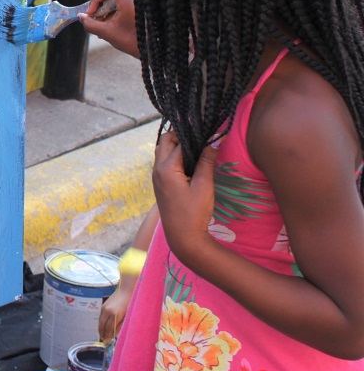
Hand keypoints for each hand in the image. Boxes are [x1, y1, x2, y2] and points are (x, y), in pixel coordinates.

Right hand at [78, 0, 138, 57]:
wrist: (148, 50)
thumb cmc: (131, 41)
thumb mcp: (107, 33)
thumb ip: (90, 24)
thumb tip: (80, 17)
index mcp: (128, 0)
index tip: (95, 7)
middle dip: (98, 3)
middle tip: (92, 17)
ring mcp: (132, 4)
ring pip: (112, 0)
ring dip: (102, 10)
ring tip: (98, 24)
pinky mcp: (132, 10)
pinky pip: (117, 6)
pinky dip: (108, 13)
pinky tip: (104, 26)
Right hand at [98, 278, 135, 342]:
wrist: (126, 289)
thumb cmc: (130, 302)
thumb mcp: (128, 315)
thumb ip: (121, 326)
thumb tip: (116, 335)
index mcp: (114, 314)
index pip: (108, 328)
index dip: (107, 336)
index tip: (106, 343)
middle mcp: (107, 311)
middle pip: (102, 325)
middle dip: (102, 334)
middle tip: (104, 341)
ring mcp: (104, 307)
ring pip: (100, 321)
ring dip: (101, 329)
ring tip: (104, 335)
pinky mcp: (103, 305)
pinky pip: (100, 317)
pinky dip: (101, 323)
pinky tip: (104, 327)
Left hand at [152, 131, 218, 266]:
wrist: (183, 239)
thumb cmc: (194, 213)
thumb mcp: (204, 186)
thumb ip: (207, 161)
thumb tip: (214, 139)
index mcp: (166, 168)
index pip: (180, 142)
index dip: (194, 136)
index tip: (208, 131)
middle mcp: (157, 169)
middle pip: (165, 141)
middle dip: (181, 136)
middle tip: (200, 139)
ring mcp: (157, 176)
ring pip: (163, 151)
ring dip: (177, 146)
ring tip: (197, 149)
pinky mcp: (160, 183)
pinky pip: (164, 162)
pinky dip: (175, 157)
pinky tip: (190, 162)